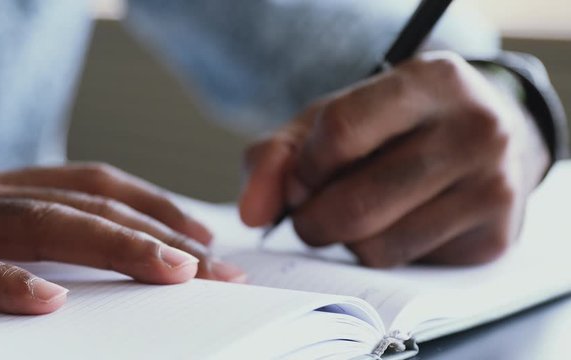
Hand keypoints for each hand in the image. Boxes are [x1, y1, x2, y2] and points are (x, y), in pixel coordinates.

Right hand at [0, 163, 244, 313]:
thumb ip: (10, 237)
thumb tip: (72, 278)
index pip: (91, 185)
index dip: (150, 204)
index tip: (199, 235)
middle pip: (84, 205)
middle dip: (155, 233)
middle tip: (212, 268)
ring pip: (39, 224)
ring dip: (112, 245)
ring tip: (170, 272)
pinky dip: (0, 283)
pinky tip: (45, 305)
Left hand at [239, 52, 549, 266]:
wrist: (483, 141)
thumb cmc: (394, 127)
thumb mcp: (332, 119)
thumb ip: (278, 155)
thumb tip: (252, 213)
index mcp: (430, 82)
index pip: (341, 132)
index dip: (303, 169)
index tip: (299, 180)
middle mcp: (475, 131)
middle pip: (356, 204)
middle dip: (312, 219)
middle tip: (312, 210)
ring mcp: (492, 188)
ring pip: (377, 247)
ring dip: (346, 241)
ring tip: (358, 213)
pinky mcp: (494, 240)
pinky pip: (403, 268)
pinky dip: (380, 254)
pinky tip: (393, 226)